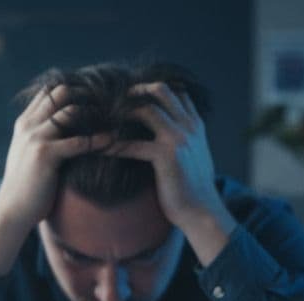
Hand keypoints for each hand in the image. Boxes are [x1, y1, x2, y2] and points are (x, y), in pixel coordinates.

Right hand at [0, 86, 112, 276]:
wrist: (11, 212)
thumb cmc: (25, 188)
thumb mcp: (29, 156)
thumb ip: (43, 139)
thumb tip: (67, 133)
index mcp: (24, 123)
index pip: (50, 91)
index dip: (74, 89)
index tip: (96, 97)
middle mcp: (28, 125)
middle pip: (61, 92)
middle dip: (87, 94)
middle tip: (110, 102)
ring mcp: (35, 138)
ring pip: (71, 111)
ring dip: (96, 114)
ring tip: (116, 118)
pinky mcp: (45, 154)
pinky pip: (79, 141)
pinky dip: (99, 140)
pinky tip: (113, 141)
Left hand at [111, 83, 236, 265]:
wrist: (202, 211)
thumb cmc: (194, 188)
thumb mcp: (195, 155)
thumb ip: (184, 138)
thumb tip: (165, 132)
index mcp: (195, 125)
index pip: (177, 91)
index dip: (153, 87)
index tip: (133, 93)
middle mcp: (189, 127)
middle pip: (162, 90)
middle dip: (136, 90)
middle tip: (115, 98)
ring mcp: (179, 139)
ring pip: (148, 109)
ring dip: (123, 111)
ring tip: (105, 118)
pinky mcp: (166, 156)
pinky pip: (134, 144)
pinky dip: (115, 145)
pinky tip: (101, 148)